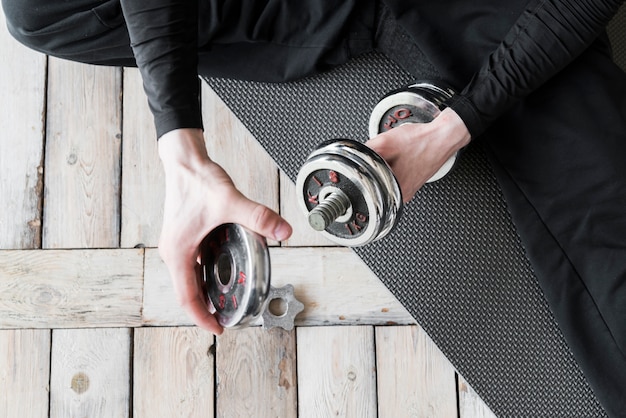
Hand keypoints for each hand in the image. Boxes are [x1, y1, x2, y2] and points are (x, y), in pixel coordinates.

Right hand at [157, 128, 292, 333]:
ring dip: (206, 292)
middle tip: (228, 318)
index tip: (218, 329)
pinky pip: (193, 263)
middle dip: (207, 308)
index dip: (202, 318)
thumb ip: (258, 217)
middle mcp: (173, 252)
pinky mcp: (184, 235)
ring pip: (189, 278)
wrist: (184, 161)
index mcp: (178, 252)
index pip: (187, 298)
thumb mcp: (230, 201)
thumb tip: (284, 232)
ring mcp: (177, 244)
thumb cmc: (198, 181)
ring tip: (228, 299)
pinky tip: (225, 269)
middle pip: (187, 291)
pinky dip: (206, 274)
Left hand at [365, 108, 470, 201]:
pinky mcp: (413, 181)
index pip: (366, 182)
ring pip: (386, 176)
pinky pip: (397, 173)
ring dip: (387, 164)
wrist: (443, 136)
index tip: (371, 159)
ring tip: (398, 153)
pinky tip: (403, 155)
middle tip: (388, 153)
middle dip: (376, 165)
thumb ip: (366, 150)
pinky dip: (397, 164)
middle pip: (376, 180)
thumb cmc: (421, 140)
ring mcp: (409, 189)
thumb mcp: (385, 141)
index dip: (365, 167)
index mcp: (394, 190)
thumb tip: (355, 156)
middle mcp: (402, 194)